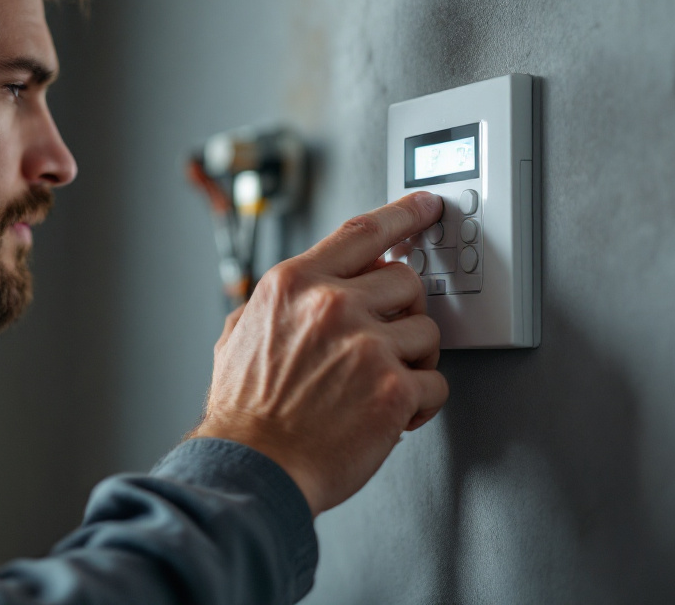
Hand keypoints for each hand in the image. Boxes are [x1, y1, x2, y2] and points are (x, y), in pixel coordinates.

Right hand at [190, 192, 447, 515]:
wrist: (254, 466)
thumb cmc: (244, 412)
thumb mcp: (239, 334)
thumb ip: (274, 305)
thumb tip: (296, 294)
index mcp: (296, 284)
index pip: (363, 233)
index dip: (403, 215)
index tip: (426, 207)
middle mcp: (333, 305)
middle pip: (406, 280)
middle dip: (402, 310)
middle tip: (385, 339)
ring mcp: (367, 345)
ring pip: (427, 331)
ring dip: (412, 359)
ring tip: (378, 384)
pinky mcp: (394, 389)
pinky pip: (435, 384)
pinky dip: (418, 404)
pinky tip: (388, 414)